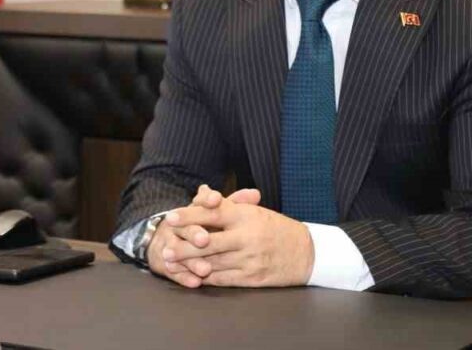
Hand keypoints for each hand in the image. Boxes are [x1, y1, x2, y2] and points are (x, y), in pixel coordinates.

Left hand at [159, 188, 314, 287]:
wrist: (307, 253)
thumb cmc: (276, 228)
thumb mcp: (255, 211)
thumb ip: (227, 204)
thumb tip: (202, 191)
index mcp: (246, 216)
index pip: (213, 213)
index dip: (190, 215)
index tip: (170, 217)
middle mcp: (246, 237)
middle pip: (209, 242)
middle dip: (184, 246)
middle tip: (164, 248)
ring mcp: (249, 260)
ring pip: (213, 263)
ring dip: (189, 264)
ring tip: (171, 264)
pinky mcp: (252, 278)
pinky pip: (224, 279)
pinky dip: (206, 278)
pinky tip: (192, 276)